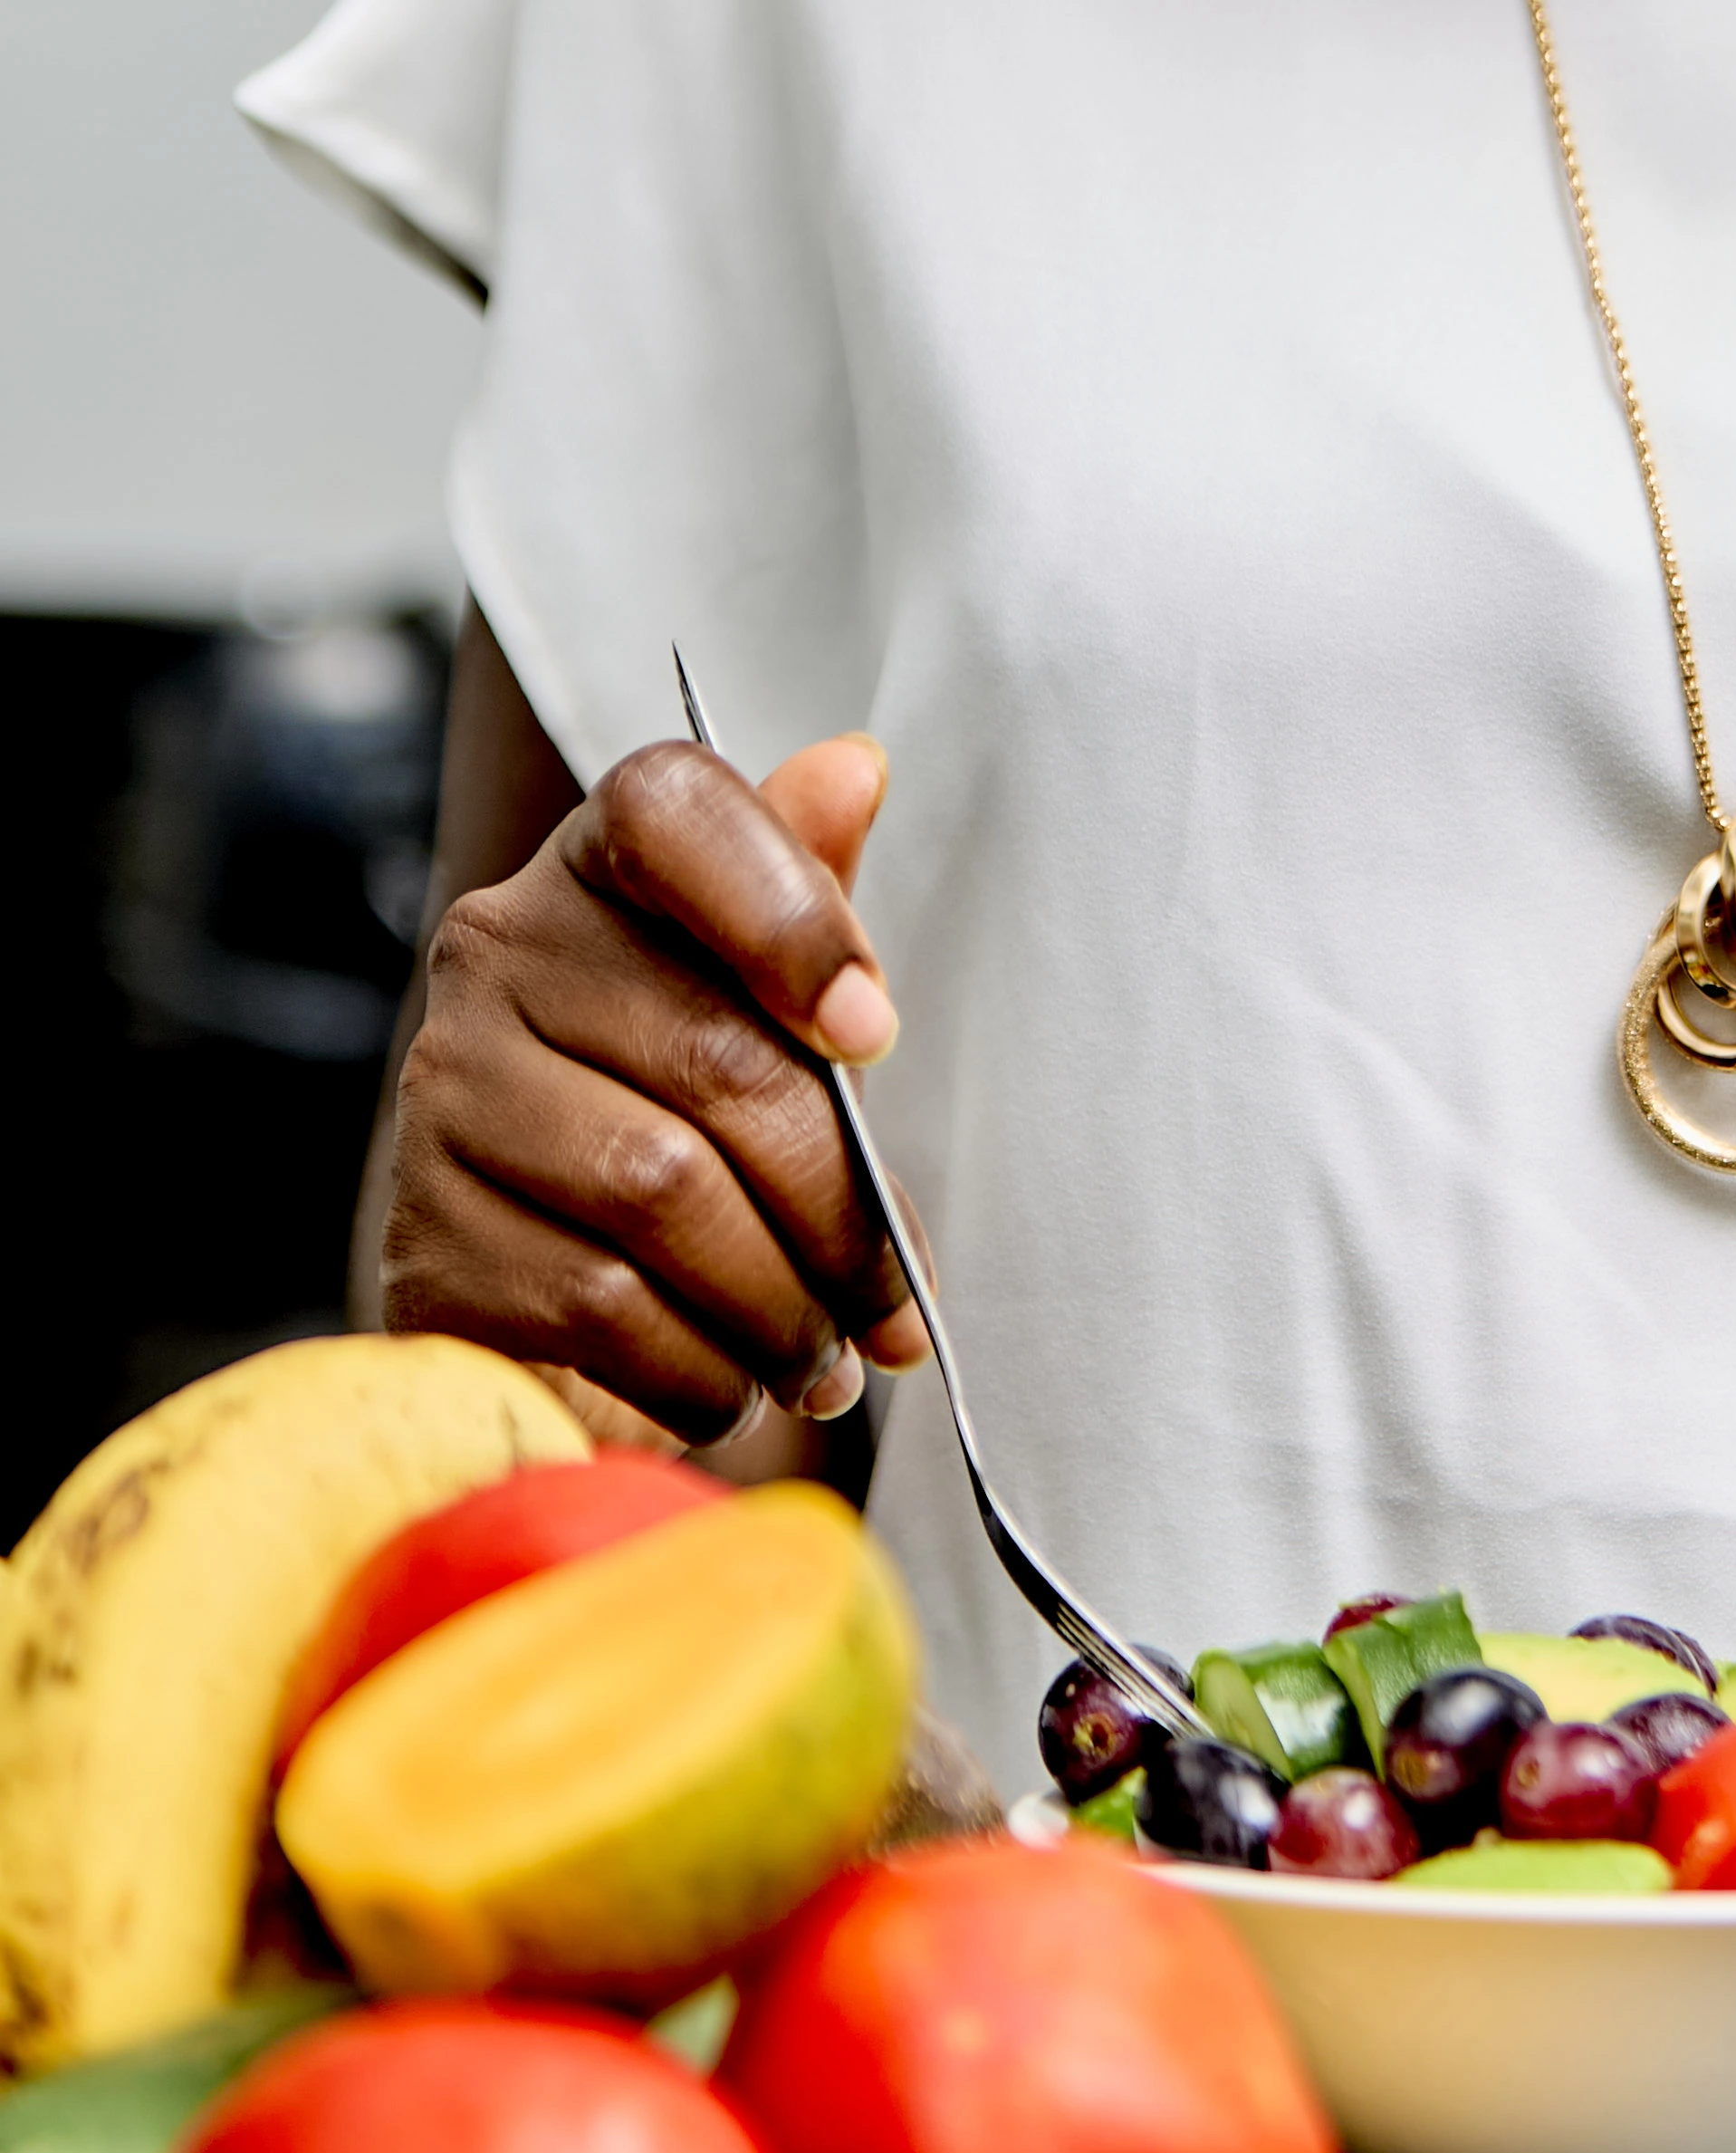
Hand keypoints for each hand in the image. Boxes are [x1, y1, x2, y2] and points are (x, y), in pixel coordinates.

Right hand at [382, 731, 930, 1442]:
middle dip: (836, 1203)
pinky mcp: (424, 1238)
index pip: (675, 809)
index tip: (878, 1033)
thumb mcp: (770, 1003)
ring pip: (661, 1192)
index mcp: (597, 859)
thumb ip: (808, 896)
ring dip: (777, 1302)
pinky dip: (699, 1368)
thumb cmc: (699, 1113)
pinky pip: (598, 1306)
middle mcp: (496, 951)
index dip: (790, 914)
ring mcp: (446, 1094)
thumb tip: (855, 765)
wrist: (554, 1280)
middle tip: (895, 1299)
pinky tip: (733, 1387)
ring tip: (828, 1357)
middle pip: (712, 1054)